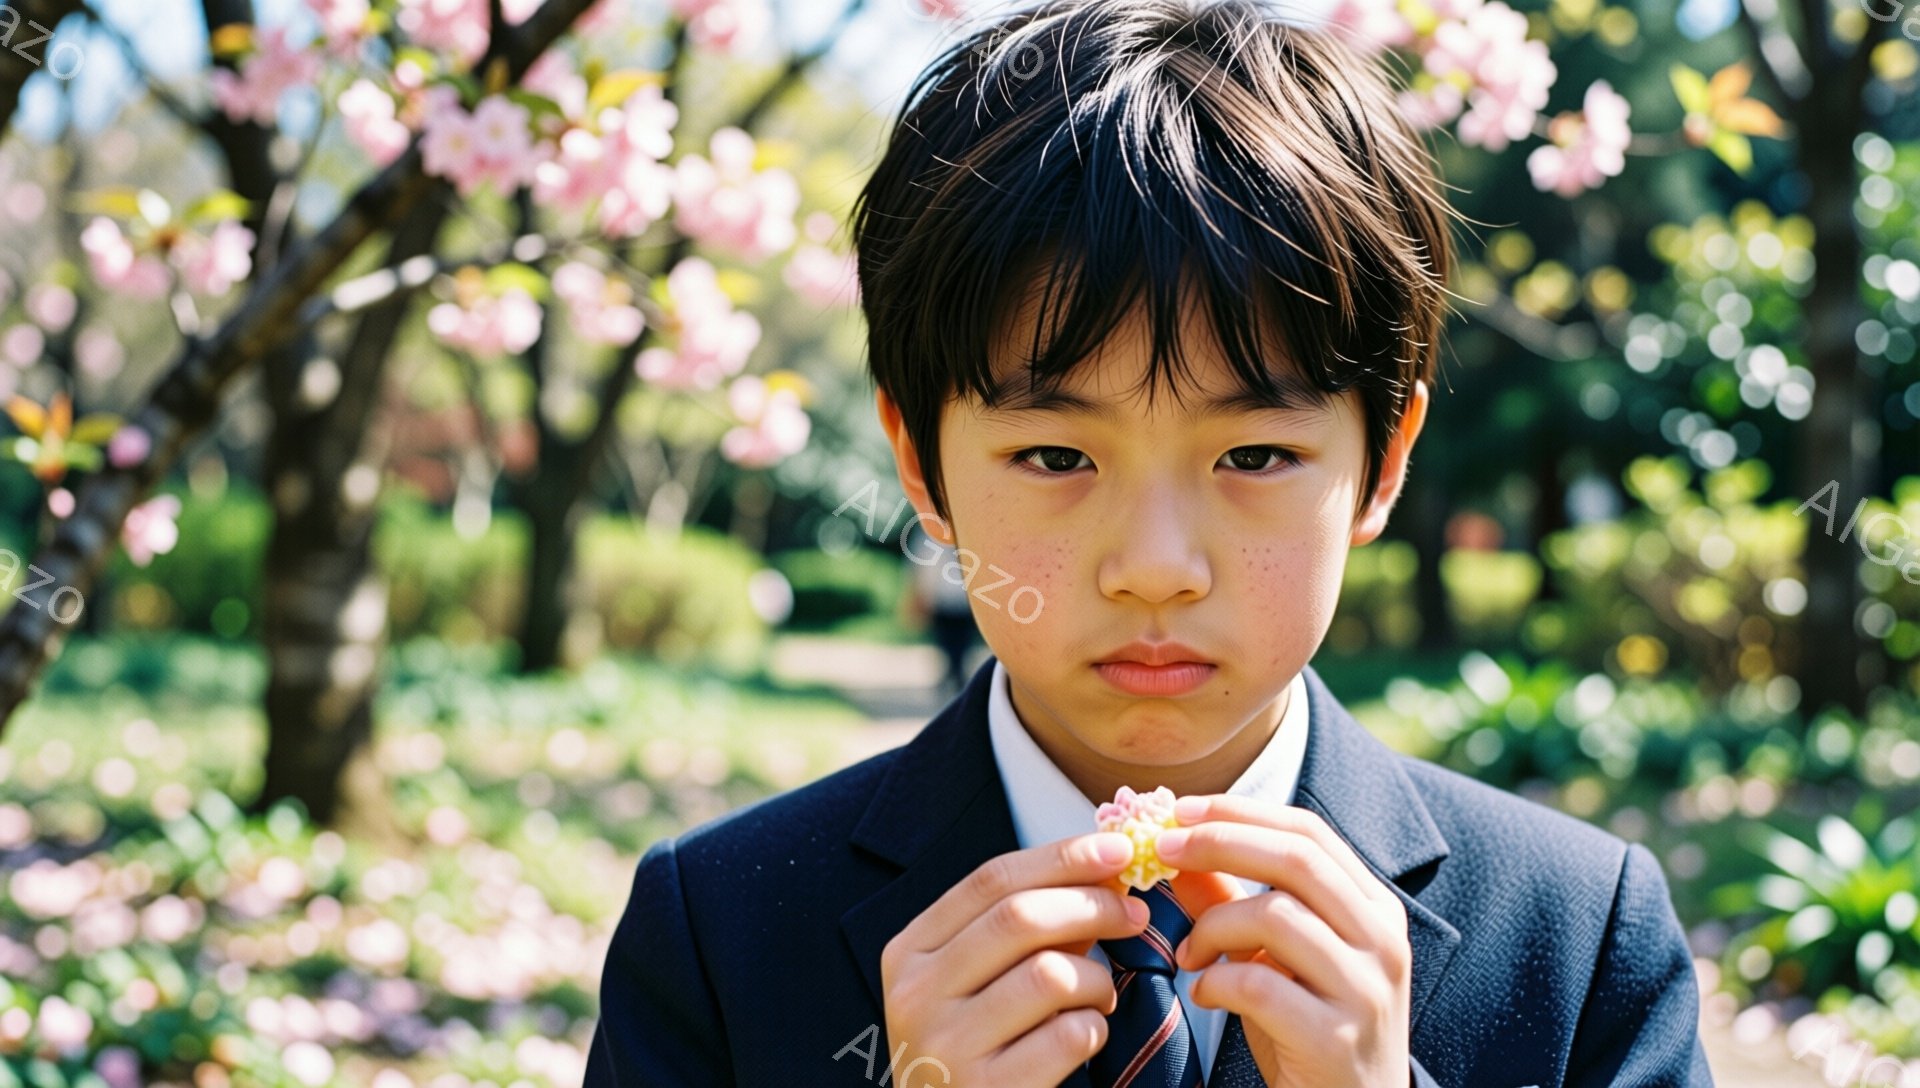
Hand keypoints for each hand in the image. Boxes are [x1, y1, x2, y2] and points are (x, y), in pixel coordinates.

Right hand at [879, 832, 1149, 1087]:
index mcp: (908, 952)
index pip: (990, 880)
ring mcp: (946, 1046)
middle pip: (1019, 918)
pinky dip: (1094, 1027)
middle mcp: (916, 995)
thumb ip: (1023, 929)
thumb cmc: (973, 1046)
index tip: (1117, 850)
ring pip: (1050, 974)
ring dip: (1096, 978)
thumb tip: (1101, 869)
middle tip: (1134, 914)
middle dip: (1092, 905)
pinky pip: (1068, 1036)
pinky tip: (1085, 1035)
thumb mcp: (974, 982)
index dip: (1061, 857)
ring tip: (1098, 995)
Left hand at [1156, 794, 1412, 1087]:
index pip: (1309, 832)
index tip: (1181, 809)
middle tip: (1163, 850)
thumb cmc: (1310, 1031)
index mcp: (1373, 908)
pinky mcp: (1336, 1037)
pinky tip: (1203, 995)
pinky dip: (1216, 982)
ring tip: (1189, 952)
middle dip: (1219, 844)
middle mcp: (1381, 940)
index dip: (1241, 812)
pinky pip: (1259, 985)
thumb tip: (1179, 851)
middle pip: (1296, 859)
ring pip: (1277, 916)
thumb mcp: (1275, 958)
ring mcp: (1365, 989)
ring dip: (1213, 925)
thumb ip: (1234, 902)